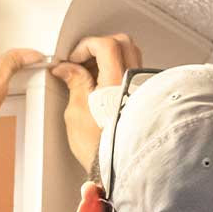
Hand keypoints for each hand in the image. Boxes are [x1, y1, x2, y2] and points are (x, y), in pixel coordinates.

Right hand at [48, 34, 143, 172]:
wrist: (119, 167)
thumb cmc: (101, 148)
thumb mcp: (77, 112)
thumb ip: (75, 83)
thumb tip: (67, 69)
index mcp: (116, 81)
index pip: (105, 44)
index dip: (84, 47)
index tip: (73, 59)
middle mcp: (135, 81)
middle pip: (122, 43)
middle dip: (98, 47)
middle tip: (82, 61)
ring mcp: (143, 88)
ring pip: (131, 56)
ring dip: (109, 58)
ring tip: (91, 74)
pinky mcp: (145, 98)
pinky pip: (134, 71)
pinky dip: (118, 70)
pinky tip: (104, 86)